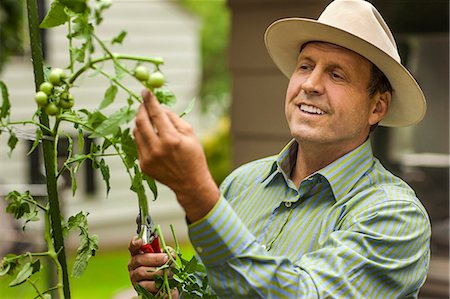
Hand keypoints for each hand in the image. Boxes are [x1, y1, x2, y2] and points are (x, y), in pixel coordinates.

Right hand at [128, 237, 178, 297]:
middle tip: (166, 258)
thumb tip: (170, 254)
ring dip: (158, 271)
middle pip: (139, 259)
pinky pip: (146, 285)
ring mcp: (134, 277)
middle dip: (154, 258)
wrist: (164, 286)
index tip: (140, 241)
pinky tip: (163, 282)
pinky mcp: (138, 288)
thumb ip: (168, 252)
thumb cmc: (163, 268)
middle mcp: (133, 265)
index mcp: (139, 254)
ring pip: (142, 272)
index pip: (133, 247)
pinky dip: (157, 283)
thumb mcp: (166, 258)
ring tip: (168, 272)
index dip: (135, 243)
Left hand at [133, 89, 219, 221]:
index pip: (155, 114)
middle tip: (143, 103)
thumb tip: (159, 107)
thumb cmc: (193, 156)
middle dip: (141, 109)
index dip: (149, 100)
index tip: (145, 91)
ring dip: (140, 122)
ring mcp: (148, 158)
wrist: (190, 183)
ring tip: (149, 120)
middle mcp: (157, 149)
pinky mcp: (143, 165)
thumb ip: (173, 118)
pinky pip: (138, 144)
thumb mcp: (190, 134)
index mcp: (171, 139)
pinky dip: (143, 136)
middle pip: (140, 122)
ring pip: (136, 132)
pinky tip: (151, 136)